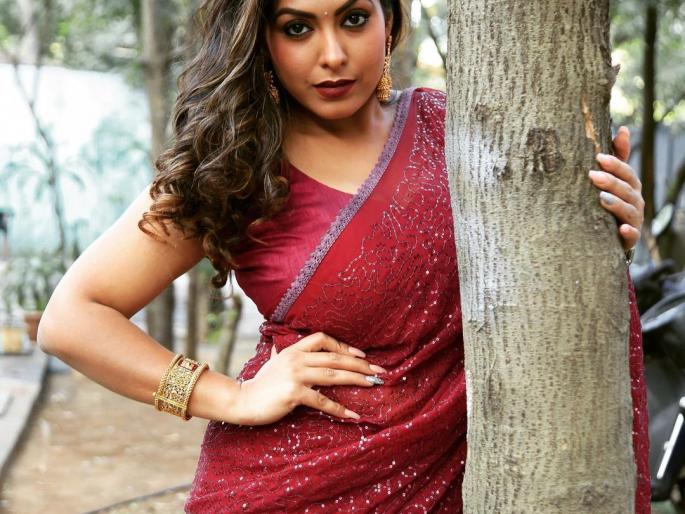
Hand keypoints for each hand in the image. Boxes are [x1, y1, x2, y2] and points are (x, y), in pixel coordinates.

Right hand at [233, 332, 386, 425]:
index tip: (361, 355)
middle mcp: (296, 358)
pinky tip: (352, 415)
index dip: (344, 345)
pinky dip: (339, 409)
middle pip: (335, 357)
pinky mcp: (294, 393)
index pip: (323, 338)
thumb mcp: (273, 362)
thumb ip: (281, 353)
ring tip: (374, 384)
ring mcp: (295, 375)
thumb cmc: (260, 384)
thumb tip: (280, 346)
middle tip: (379, 370)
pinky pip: (322, 400)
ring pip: (333, 374)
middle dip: (360, 364)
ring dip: (357, 379)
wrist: (243, 401)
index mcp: (293, 349)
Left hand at [588, 126, 643, 251]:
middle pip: (627, 190)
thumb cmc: (612, 201)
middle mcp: (635, 202)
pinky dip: (628, 232)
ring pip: (629, 211)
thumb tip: (623, 128)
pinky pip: (632, 236)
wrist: (612, 236)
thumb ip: (618, 157)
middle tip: (592, 175)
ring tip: (602, 199)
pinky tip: (621, 229)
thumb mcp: (614, 179)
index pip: (626, 172)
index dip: (615, 165)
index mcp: (631, 186)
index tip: (598, 157)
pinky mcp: (630, 239)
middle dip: (611, 182)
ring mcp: (634, 220)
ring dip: (617, 205)